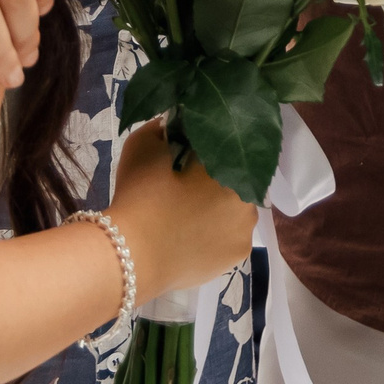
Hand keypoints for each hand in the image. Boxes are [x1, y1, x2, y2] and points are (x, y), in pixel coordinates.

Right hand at [106, 121, 258, 295]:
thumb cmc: (143, 197)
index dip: (201, 150)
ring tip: (185, 213)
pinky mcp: (235, 260)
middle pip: (232, 180)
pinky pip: (228, 237)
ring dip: (216, 207)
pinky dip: (214, 234)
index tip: (180, 155)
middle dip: (212, 179)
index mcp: (235, 168)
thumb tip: (172, 123)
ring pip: (233, 211)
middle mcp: (250, 200)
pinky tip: (192, 234)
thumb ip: (162, 127)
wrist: (132, 257)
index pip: (222, 149)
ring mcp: (245, 233)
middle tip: (181, 185)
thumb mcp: (144, 146)